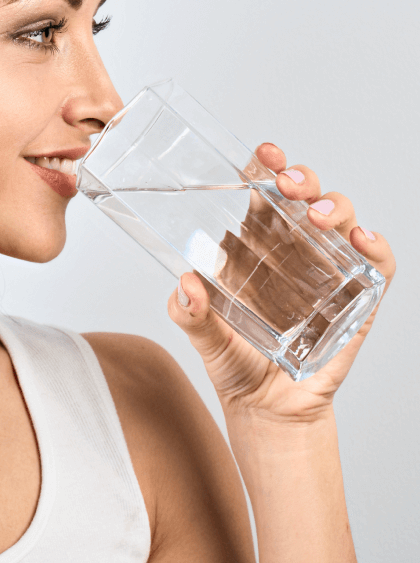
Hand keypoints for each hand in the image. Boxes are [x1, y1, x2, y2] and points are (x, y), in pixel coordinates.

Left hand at [167, 142, 395, 422]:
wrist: (267, 409)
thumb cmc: (235, 363)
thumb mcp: (204, 337)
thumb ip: (189, 314)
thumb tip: (185, 286)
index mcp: (255, 250)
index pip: (264, 198)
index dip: (266, 170)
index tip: (261, 154)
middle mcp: (294, 254)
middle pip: (306, 199)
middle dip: (301, 180)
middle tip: (287, 184)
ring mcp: (329, 274)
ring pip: (342, 222)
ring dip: (333, 208)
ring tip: (315, 216)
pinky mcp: (358, 301)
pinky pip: (377, 267)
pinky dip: (376, 248)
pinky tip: (363, 240)